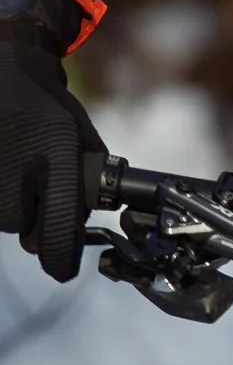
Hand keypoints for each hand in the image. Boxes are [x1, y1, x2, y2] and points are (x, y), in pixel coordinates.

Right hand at [0, 0, 100, 282]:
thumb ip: (90, 172)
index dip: (60, 257)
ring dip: (12, 204)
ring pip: (5, 219)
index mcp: (53, 160)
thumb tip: (92, 211)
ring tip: (12, 164)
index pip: (55, 234)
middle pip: (28, 228)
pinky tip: (2, 165)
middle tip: (34, 181)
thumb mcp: (77, 128)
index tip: (63, 266)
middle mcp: (15, 176)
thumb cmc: (39, 98)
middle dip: (36, 216)